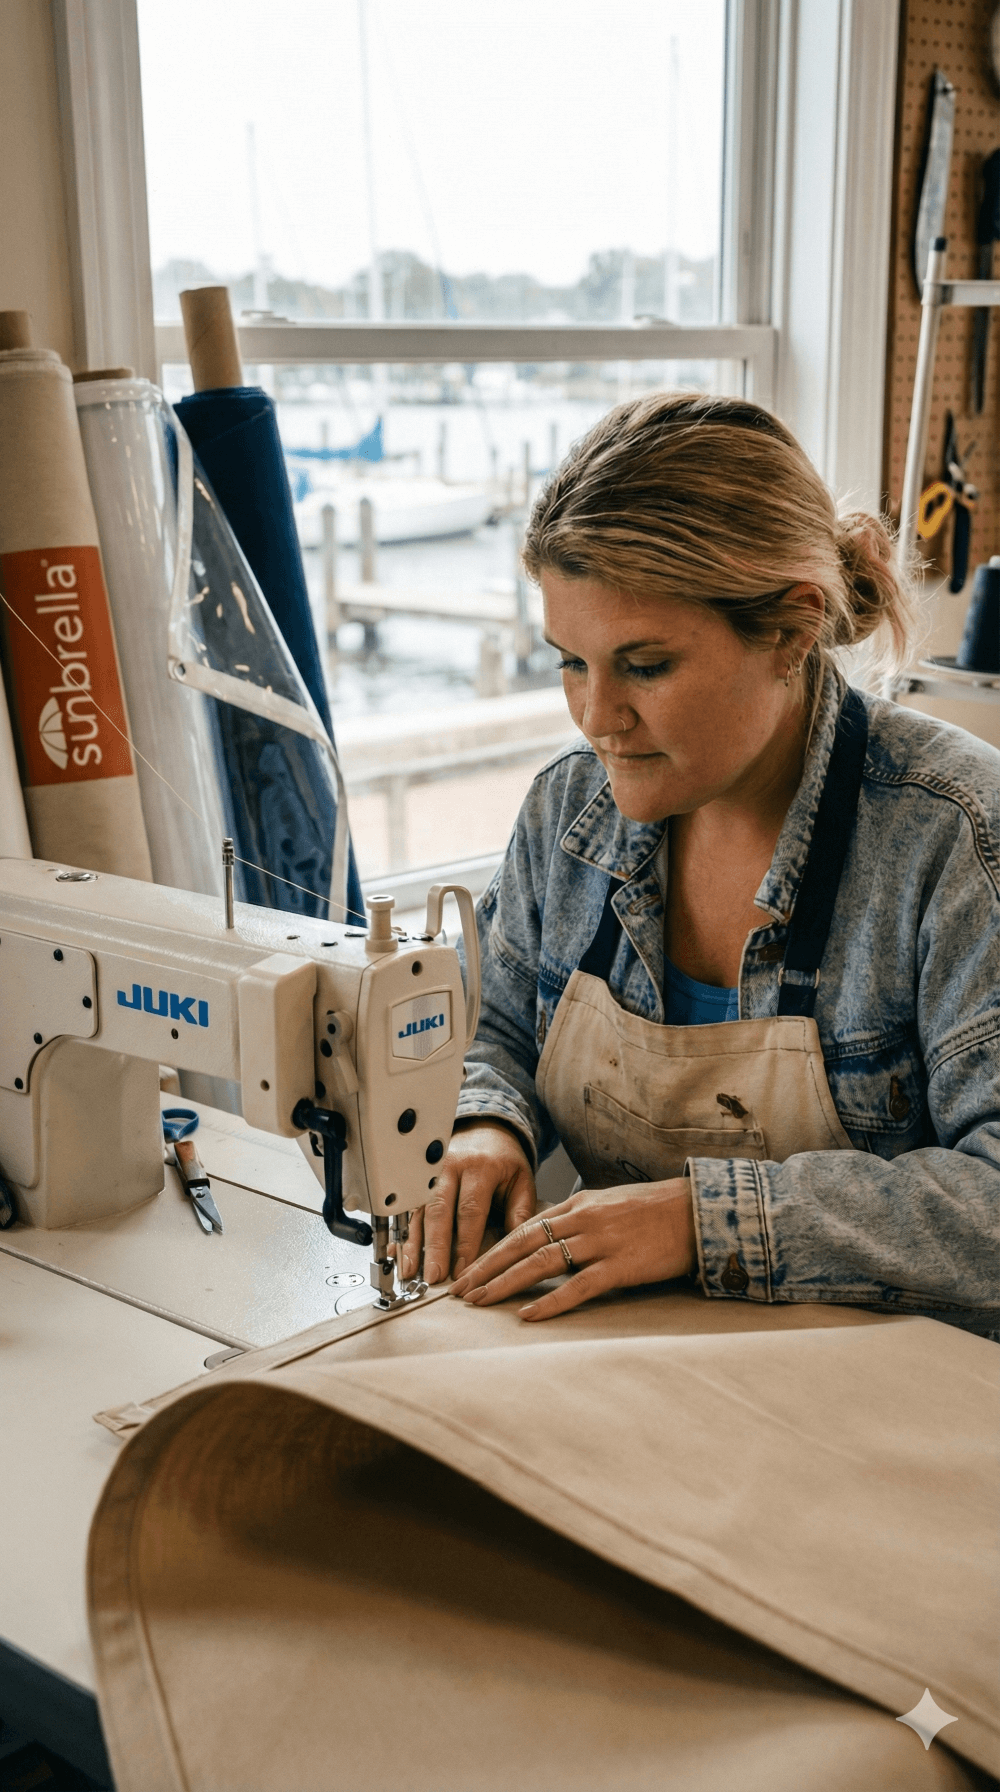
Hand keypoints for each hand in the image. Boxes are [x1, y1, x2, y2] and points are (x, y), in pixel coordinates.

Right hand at [401, 1121, 535, 1283]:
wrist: (485, 1131)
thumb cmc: (505, 1161)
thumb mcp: (522, 1181)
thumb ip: (521, 1213)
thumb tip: (516, 1248)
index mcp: (481, 1167)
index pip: (471, 1209)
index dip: (465, 1242)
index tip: (463, 1270)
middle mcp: (451, 1167)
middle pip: (439, 1210)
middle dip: (434, 1246)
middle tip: (432, 1276)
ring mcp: (430, 1172)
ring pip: (419, 1210)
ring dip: (413, 1243)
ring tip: (411, 1271)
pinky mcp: (418, 1180)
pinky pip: (409, 1208)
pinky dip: (403, 1233)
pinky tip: (398, 1253)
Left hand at [449, 1178, 695, 1320]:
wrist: (698, 1211)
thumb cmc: (656, 1211)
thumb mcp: (610, 1204)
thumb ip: (579, 1219)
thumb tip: (550, 1235)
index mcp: (579, 1204)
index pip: (524, 1227)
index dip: (493, 1250)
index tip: (469, 1269)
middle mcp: (583, 1220)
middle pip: (522, 1244)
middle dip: (487, 1267)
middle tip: (461, 1290)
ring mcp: (601, 1242)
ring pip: (541, 1262)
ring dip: (506, 1283)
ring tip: (481, 1301)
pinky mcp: (621, 1266)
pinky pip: (578, 1287)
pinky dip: (550, 1302)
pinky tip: (527, 1315)